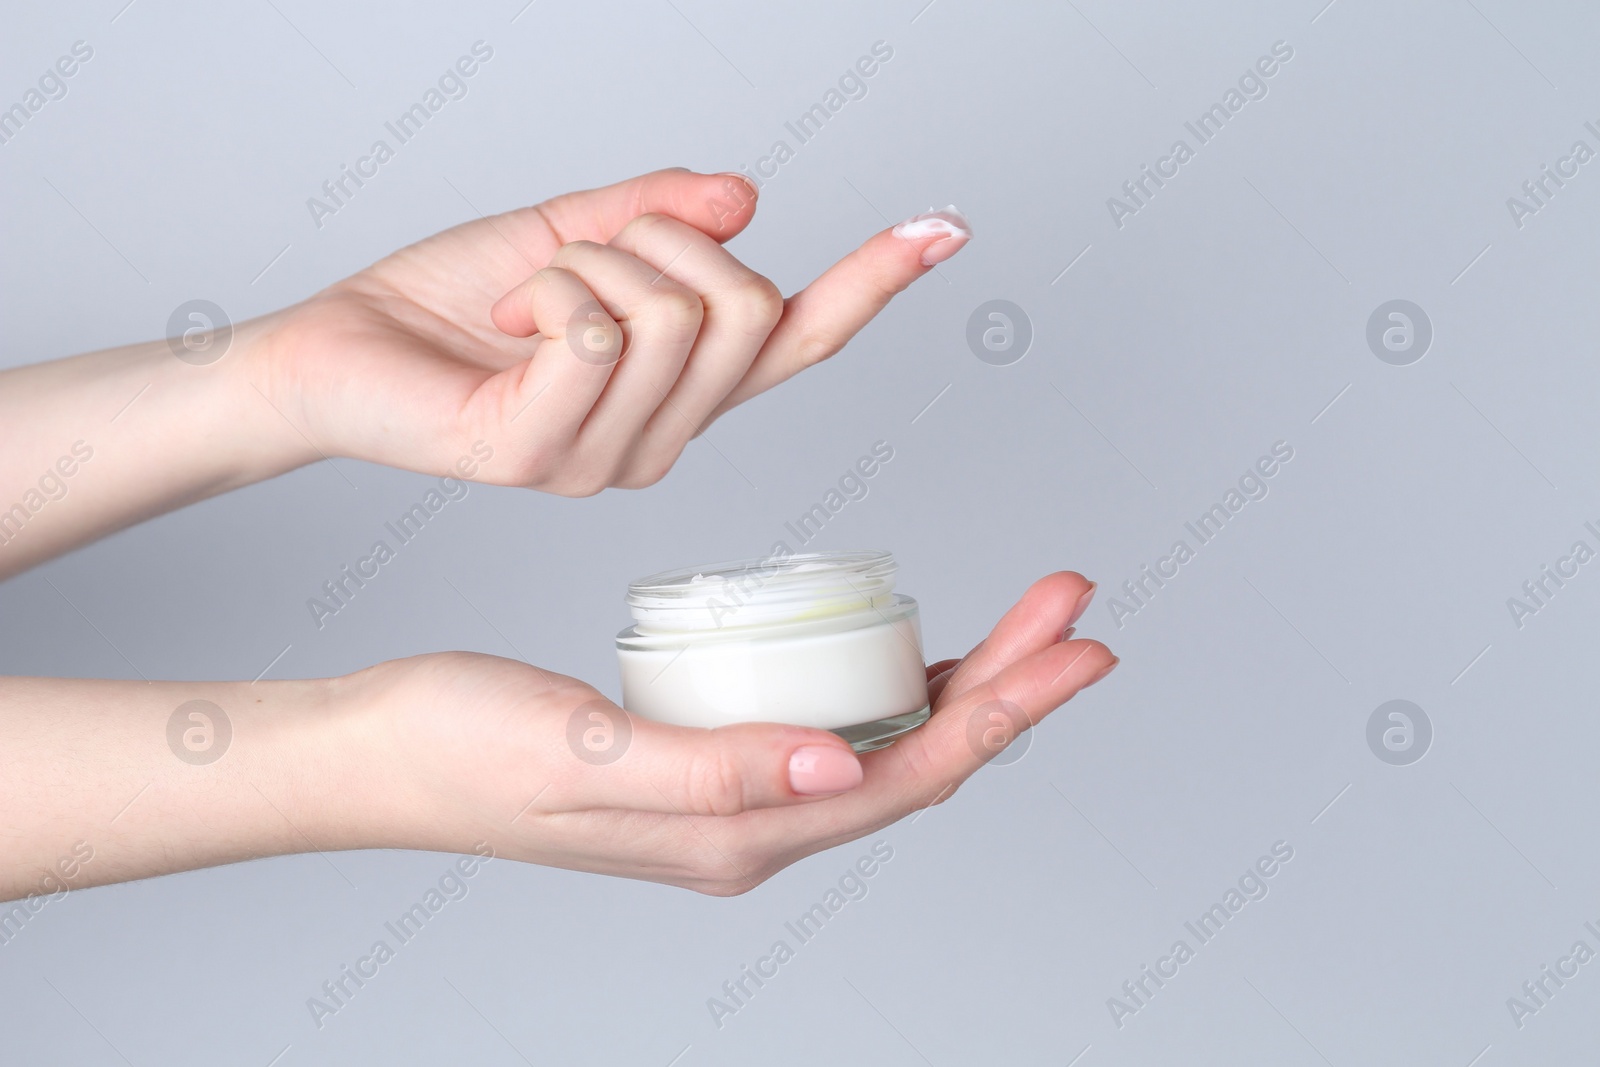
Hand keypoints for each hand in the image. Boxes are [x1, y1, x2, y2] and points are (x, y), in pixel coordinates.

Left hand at [250, 169, 970, 494]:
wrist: (336, 346)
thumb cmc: (447, 303)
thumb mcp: (570, 232)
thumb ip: (659, 215)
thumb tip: (745, 201)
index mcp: (679, 389)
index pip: (797, 338)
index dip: (874, 281)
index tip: (943, 228)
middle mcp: (660, 438)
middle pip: (743, 306)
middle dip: (659, 239)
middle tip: (584, 254)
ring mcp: (606, 462)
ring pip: (672, 315)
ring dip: (591, 261)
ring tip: (532, 294)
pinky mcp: (542, 459)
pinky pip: (596, 335)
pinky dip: (550, 288)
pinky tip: (508, 321)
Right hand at [367, 572, 1113, 893]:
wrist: (378, 752)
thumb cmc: (461, 750)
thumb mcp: (589, 759)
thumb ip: (719, 772)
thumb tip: (846, 764)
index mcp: (739, 834)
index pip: (911, 774)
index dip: (1007, 711)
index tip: (1077, 645)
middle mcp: (753, 825)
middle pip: (919, 756)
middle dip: (1010, 686)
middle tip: (1073, 610)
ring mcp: (733, 796)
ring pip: (886, 740)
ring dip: (965, 682)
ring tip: (1023, 620)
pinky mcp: (707, 758)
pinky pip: (832, 727)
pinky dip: (892, 685)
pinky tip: (910, 650)